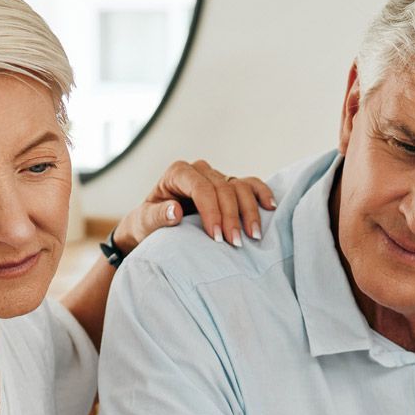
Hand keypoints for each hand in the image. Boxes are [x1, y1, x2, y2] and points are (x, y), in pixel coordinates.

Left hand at [113, 159, 276, 252]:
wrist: (152, 227)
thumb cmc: (146, 225)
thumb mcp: (143, 223)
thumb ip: (156, 217)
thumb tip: (174, 212)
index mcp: (178, 173)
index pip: (201, 188)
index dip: (211, 211)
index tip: (216, 237)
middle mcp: (199, 171)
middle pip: (223, 188)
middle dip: (231, 217)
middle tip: (235, 244)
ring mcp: (216, 177)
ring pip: (239, 187)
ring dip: (249, 211)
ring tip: (253, 236)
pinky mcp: (228, 186)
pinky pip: (249, 185)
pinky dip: (261, 194)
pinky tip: (270, 208)